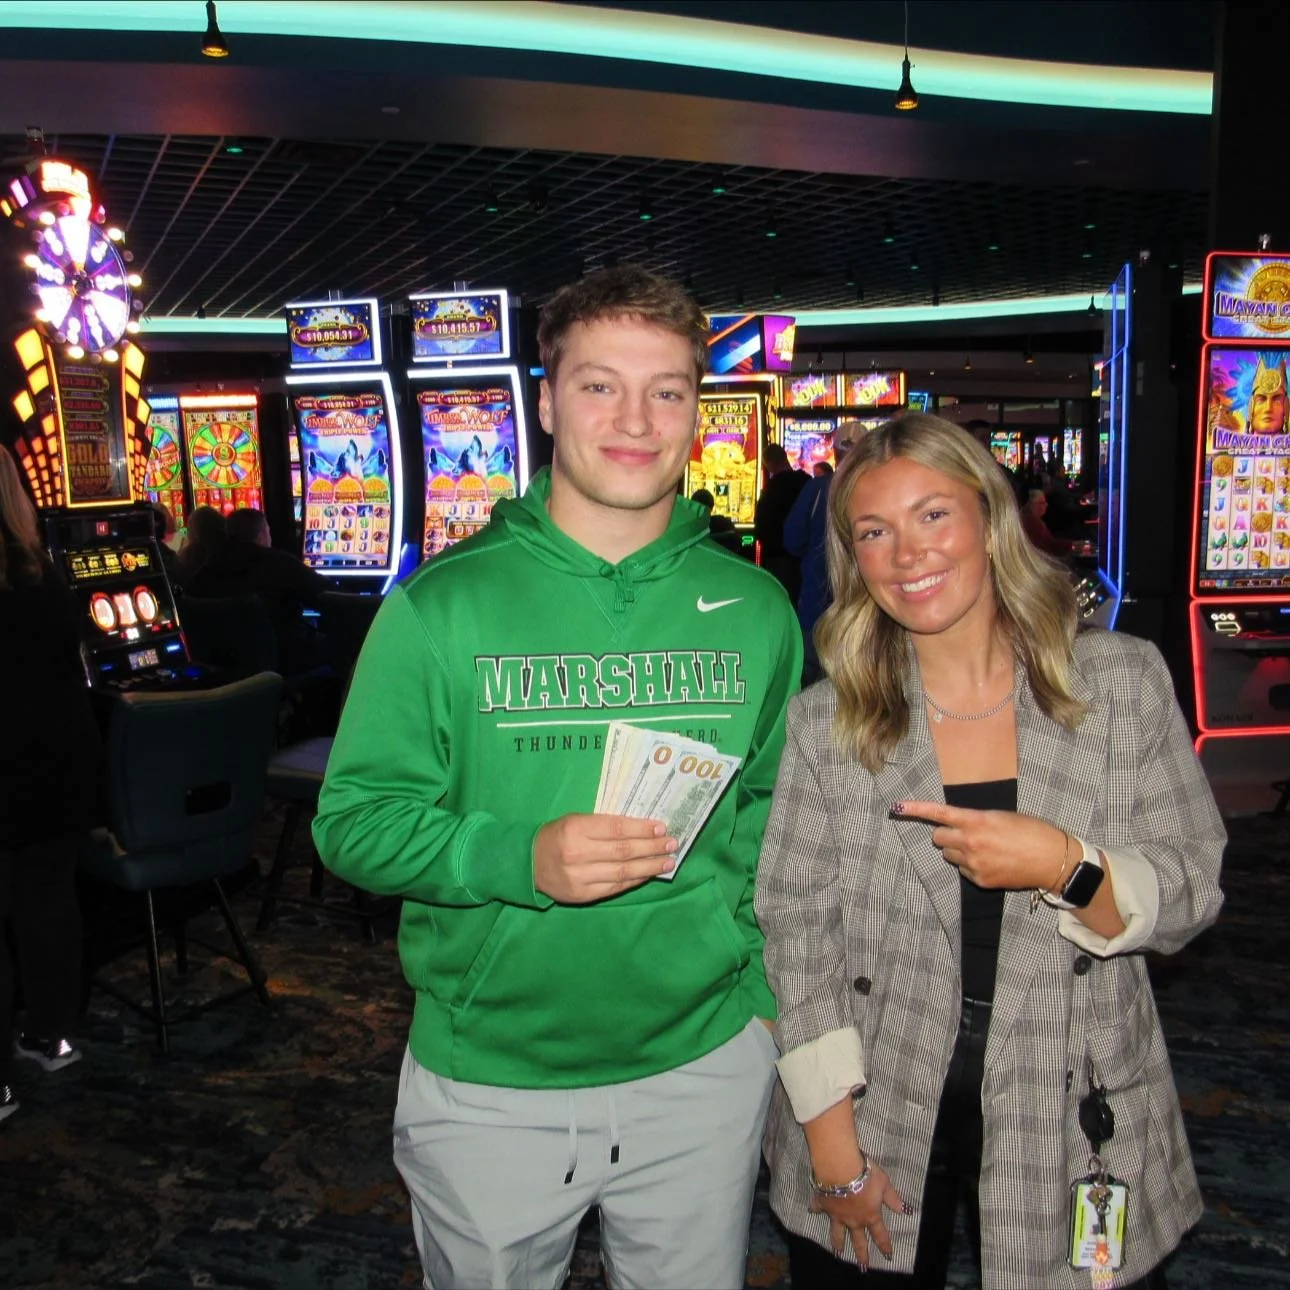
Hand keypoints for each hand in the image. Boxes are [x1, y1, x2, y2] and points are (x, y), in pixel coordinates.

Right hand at [533, 814, 676, 903]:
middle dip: (651, 847)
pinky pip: (614, 887)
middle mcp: (578, 853)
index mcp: (576, 829)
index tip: (661, 827)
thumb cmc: (557, 836)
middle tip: (672, 844)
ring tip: (667, 861)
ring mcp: (580, 877)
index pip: (617, 828)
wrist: (528, 864)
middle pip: (623, 851)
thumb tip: (641, 828)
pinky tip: (648, 874)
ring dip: (649, 866)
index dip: (642, 829)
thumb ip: (603, 824)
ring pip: (622, 872)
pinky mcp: (582, 895)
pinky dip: (634, 880)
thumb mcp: (575, 821)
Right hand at [809, 1156, 907, 1270]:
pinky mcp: (822, 1203)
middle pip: (858, 1240)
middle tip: (862, 1267)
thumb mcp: (884, 1183)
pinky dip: (815, 1209)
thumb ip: (892, 1198)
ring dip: (837, 1242)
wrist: (839, 1167)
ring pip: (837, 1232)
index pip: (879, 1234)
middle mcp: (853, 1219)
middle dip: (861, 1254)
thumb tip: (906, 1211)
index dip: (884, 1245)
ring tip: (837, 1252)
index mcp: (869, 1215)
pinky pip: (818, 1208)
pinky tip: (812, 1210)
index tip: (888, 1256)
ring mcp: (836, 1214)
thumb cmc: (865, 1175)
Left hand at [892, 800, 1066, 891]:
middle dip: (947, 836)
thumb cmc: (1031, 831)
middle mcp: (970, 842)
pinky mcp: (980, 881)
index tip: (897, 807)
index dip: (915, 809)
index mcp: (976, 821)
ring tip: (984, 849)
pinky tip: (992, 863)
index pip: (939, 813)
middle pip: (938, 838)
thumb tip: (960, 825)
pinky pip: (964, 872)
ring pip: (950, 856)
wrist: (1052, 860)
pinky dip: (971, 867)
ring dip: (959, 851)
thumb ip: (976, 820)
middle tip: (965, 834)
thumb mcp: (1002, 817)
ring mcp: (974, 864)